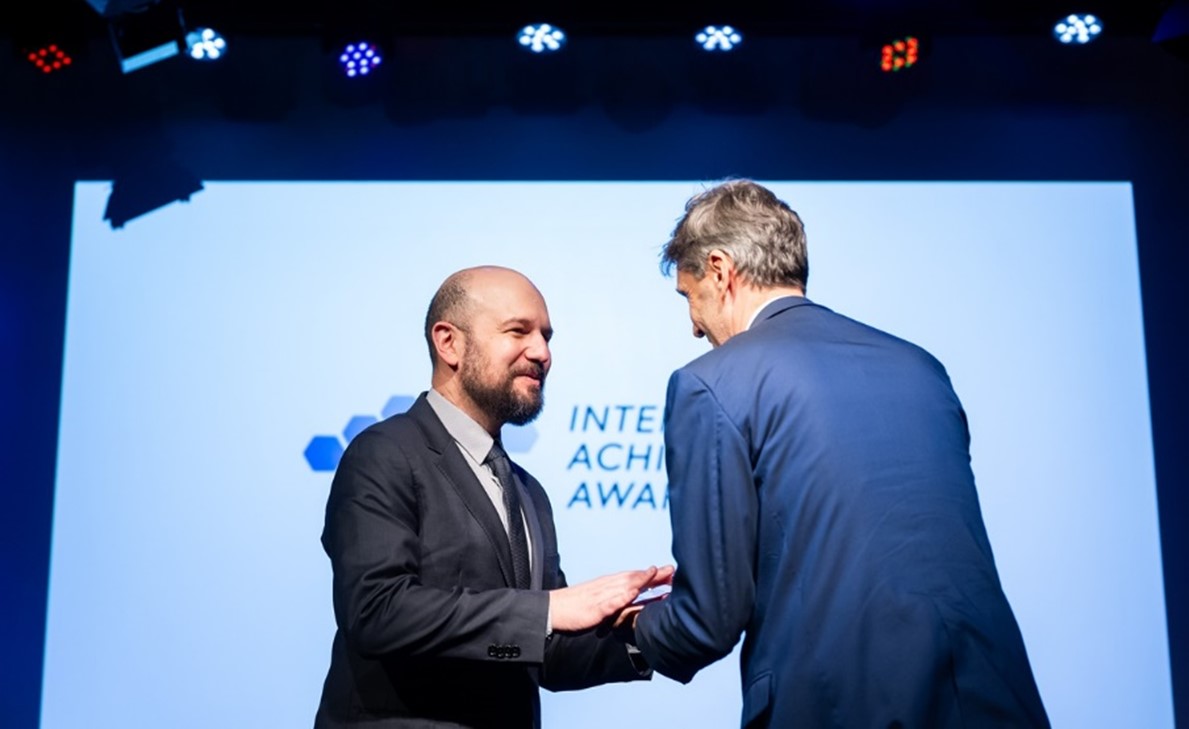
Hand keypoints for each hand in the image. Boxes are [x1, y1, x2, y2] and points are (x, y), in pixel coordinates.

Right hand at [548, 565, 672, 632]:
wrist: (552, 610)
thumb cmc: (575, 608)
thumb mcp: (600, 603)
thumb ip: (616, 602)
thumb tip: (633, 602)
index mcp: (609, 586)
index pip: (635, 577)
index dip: (653, 575)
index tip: (671, 572)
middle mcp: (607, 586)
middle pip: (634, 577)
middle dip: (654, 574)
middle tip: (673, 570)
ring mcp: (601, 596)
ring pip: (624, 585)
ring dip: (641, 579)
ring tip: (657, 574)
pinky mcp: (594, 608)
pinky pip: (610, 601)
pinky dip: (623, 595)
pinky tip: (633, 592)